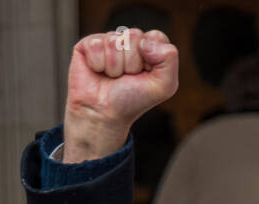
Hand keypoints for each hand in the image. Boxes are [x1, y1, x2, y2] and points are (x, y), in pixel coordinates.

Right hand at [62, 28, 178, 162]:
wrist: (104, 113)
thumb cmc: (134, 100)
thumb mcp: (164, 86)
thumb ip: (169, 60)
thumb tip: (146, 42)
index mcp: (151, 49)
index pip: (156, 36)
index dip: (152, 56)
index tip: (146, 73)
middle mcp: (130, 42)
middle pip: (134, 35)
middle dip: (132, 62)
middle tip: (127, 77)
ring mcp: (109, 41)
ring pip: (114, 41)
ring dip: (115, 66)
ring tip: (113, 76)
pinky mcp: (89, 43)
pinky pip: (96, 45)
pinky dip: (98, 64)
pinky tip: (98, 71)